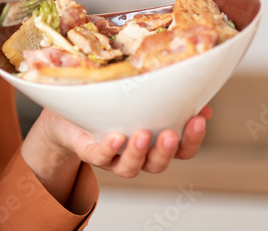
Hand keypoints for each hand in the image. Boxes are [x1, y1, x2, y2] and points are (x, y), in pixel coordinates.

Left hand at [25, 105, 211, 182]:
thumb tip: (201, 100)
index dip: (193, 138)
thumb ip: (168, 102)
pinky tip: (115, 136)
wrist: (67, 115)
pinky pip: (99, 157)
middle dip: (166, 150)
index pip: (182, 150)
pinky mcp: (89, 152)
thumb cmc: (108, 106)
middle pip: (158, 164)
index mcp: (153, 143)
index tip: (199, 118)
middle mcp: (136, 155)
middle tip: (171, 133)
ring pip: (130, 167)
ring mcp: (112, 157)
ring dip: (138, 153)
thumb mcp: (139, 100)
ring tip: (142, 134)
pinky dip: (108, 149)